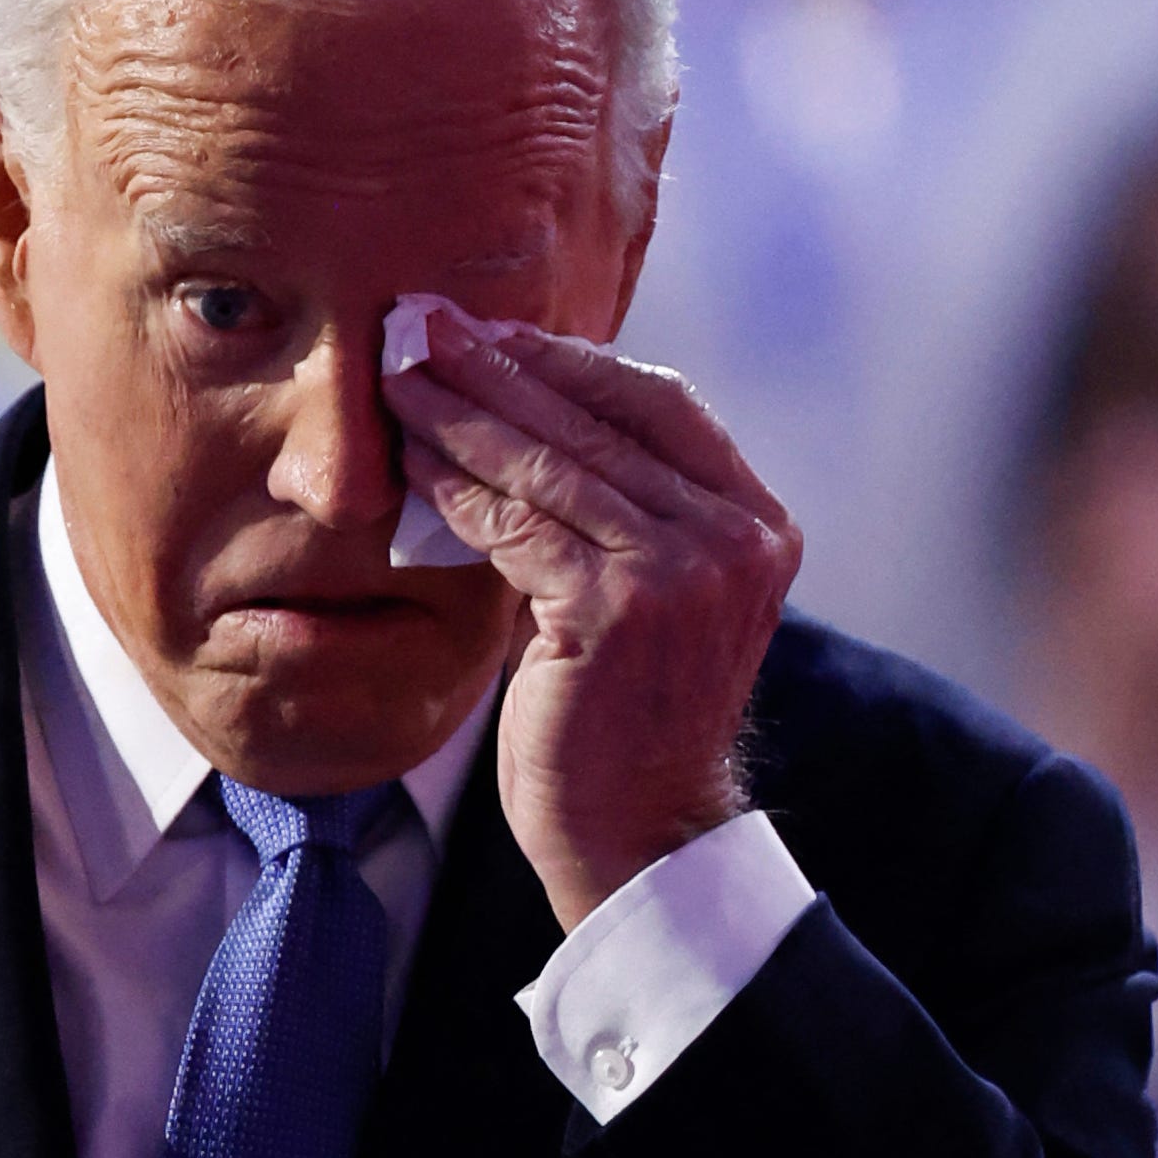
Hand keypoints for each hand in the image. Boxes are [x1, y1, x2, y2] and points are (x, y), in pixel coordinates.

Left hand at [390, 310, 799, 929]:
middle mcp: (736, 537)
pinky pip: (518, 525)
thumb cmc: (625, 713)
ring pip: (553, 465)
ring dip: (464, 415)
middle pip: (599, 420)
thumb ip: (615, 508)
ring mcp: (683, 572)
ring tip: (400, 378)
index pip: (658, 403)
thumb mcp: (644, 592)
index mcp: (757, 522)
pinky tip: (412, 462)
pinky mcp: (616, 609)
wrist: (638, 831)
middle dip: (500, 368)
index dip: (569, 360)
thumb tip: (520, 408)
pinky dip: (458, 488)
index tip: (491, 334)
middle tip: (423, 326)